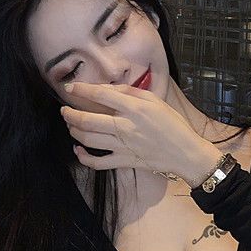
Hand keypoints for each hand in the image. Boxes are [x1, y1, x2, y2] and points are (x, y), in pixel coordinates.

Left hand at [59, 81, 219, 183]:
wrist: (186, 152)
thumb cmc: (174, 125)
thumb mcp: (156, 100)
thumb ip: (131, 93)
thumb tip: (110, 89)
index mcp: (134, 108)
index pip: (100, 95)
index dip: (81, 90)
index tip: (71, 88)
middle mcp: (125, 126)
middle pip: (87, 119)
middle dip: (69, 114)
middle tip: (64, 110)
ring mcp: (123, 146)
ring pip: (88, 139)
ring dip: (74, 131)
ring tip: (71, 125)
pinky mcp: (124, 161)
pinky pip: (97, 162)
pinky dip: (84, 158)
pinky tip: (78, 150)